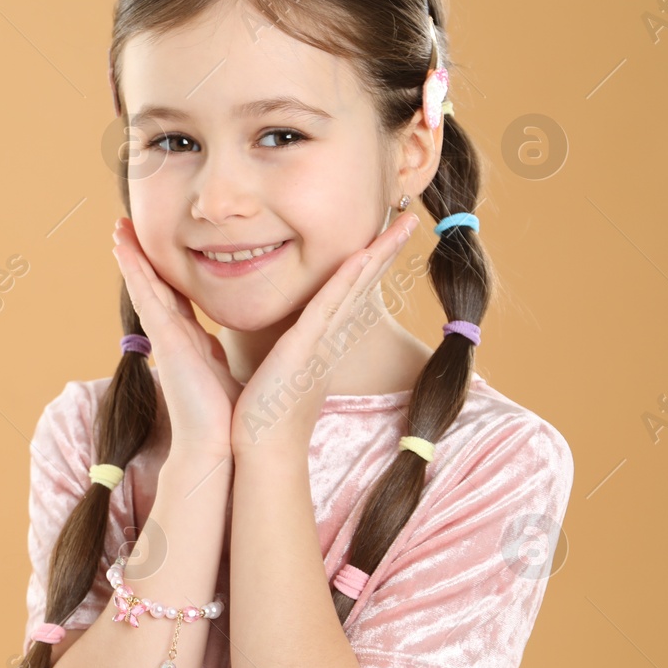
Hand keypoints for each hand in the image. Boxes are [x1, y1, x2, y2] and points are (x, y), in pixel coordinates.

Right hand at [111, 217, 241, 452]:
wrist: (223, 446)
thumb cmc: (233, 419)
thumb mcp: (232, 375)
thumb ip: (227, 358)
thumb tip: (242, 352)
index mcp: (194, 345)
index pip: (176, 300)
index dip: (166, 274)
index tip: (160, 251)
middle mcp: (176, 338)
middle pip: (156, 287)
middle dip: (142, 258)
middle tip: (127, 228)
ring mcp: (168, 339)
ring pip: (146, 286)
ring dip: (131, 257)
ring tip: (118, 228)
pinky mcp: (166, 340)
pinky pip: (147, 297)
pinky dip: (135, 271)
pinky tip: (123, 249)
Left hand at [230, 211, 419, 453]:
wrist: (260, 447)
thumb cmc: (259, 414)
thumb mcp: (273, 369)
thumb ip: (276, 349)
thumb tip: (268, 340)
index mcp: (318, 342)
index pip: (345, 294)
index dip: (364, 264)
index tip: (378, 237)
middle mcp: (327, 339)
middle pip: (361, 285)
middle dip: (385, 251)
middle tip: (407, 220)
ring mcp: (320, 342)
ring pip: (354, 288)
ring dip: (378, 254)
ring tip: (404, 224)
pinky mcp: (306, 348)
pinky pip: (331, 306)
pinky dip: (348, 279)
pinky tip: (363, 255)